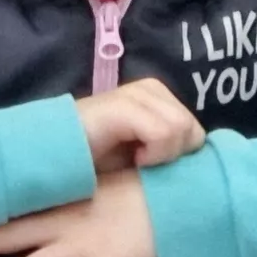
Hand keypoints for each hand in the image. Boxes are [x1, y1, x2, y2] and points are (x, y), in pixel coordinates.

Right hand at [71, 77, 202, 171]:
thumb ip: (169, 153)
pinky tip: (133, 160)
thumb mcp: (143, 158)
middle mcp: (151, 89)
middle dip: (173, 156)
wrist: (54, 157)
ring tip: (136, 161)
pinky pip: (164, 132)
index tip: (153, 166)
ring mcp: (137, 94)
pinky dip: (153, 154)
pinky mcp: (124, 105)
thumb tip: (201, 166)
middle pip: (193, 131)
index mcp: (158, 98)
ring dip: (162, 156)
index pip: (196, 132)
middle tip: (143, 165)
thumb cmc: (98, 163)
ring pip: (182, 129)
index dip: (181, 156)